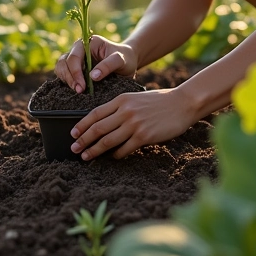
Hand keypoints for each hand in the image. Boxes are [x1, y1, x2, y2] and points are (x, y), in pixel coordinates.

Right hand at [55, 35, 138, 93]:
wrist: (128, 62)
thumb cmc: (124, 59)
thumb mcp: (120, 60)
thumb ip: (108, 65)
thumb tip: (93, 76)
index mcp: (88, 42)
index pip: (75, 56)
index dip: (76, 71)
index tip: (82, 86)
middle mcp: (79, 49)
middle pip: (64, 62)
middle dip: (70, 77)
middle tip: (79, 91)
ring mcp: (76, 58)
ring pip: (61, 67)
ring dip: (66, 80)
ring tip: (78, 91)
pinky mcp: (75, 68)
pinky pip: (64, 74)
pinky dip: (66, 81)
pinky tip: (76, 88)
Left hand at [69, 86, 195, 159]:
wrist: (182, 103)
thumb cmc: (159, 102)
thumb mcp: (135, 98)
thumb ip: (120, 108)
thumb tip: (103, 122)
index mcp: (121, 100)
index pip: (95, 114)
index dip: (82, 125)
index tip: (73, 133)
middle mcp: (125, 111)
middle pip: (98, 128)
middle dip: (83, 140)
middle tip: (74, 148)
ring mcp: (134, 124)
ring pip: (107, 141)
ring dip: (94, 150)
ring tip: (86, 156)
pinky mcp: (144, 136)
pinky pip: (124, 149)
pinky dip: (116, 155)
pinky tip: (112, 157)